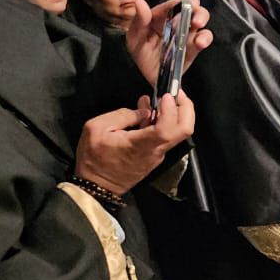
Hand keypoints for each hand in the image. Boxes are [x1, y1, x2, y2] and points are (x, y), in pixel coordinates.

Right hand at [74, 93, 195, 195]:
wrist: (96, 187)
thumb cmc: (93, 159)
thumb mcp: (95, 129)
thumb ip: (122, 115)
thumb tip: (143, 110)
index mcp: (140, 145)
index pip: (167, 128)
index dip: (171, 110)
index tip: (166, 96)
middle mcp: (155, 151)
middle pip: (184, 130)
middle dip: (186, 108)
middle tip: (176, 93)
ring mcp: (157, 155)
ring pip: (178, 133)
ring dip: (175, 113)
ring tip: (161, 99)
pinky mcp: (155, 156)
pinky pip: (166, 137)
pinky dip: (165, 121)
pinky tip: (151, 112)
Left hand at [127, 0, 213, 85]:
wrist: (151, 76)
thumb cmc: (142, 53)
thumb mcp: (134, 38)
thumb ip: (139, 21)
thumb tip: (140, 3)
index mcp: (162, 14)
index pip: (172, 2)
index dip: (176, 1)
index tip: (178, 3)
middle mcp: (177, 19)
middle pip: (191, 3)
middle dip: (194, 3)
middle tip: (192, 9)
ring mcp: (188, 32)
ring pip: (201, 17)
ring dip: (201, 17)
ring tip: (197, 24)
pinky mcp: (195, 46)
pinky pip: (205, 38)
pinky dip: (205, 38)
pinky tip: (199, 42)